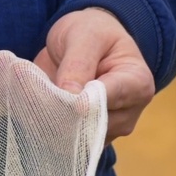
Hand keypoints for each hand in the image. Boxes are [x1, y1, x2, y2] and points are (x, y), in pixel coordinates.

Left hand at [33, 8, 156, 141]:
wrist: (84, 41)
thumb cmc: (91, 32)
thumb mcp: (84, 37)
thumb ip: (78, 65)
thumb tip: (72, 98)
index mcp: (137, 83)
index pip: (107, 101)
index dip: (79, 100)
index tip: (57, 92)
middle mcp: (128, 112)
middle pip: (92, 126)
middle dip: (62, 112)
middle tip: (38, 93)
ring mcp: (108, 129)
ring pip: (75, 140)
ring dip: (51, 122)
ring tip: (38, 97)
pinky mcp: (86, 139)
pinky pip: (64, 143)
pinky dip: (47, 128)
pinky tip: (38, 110)